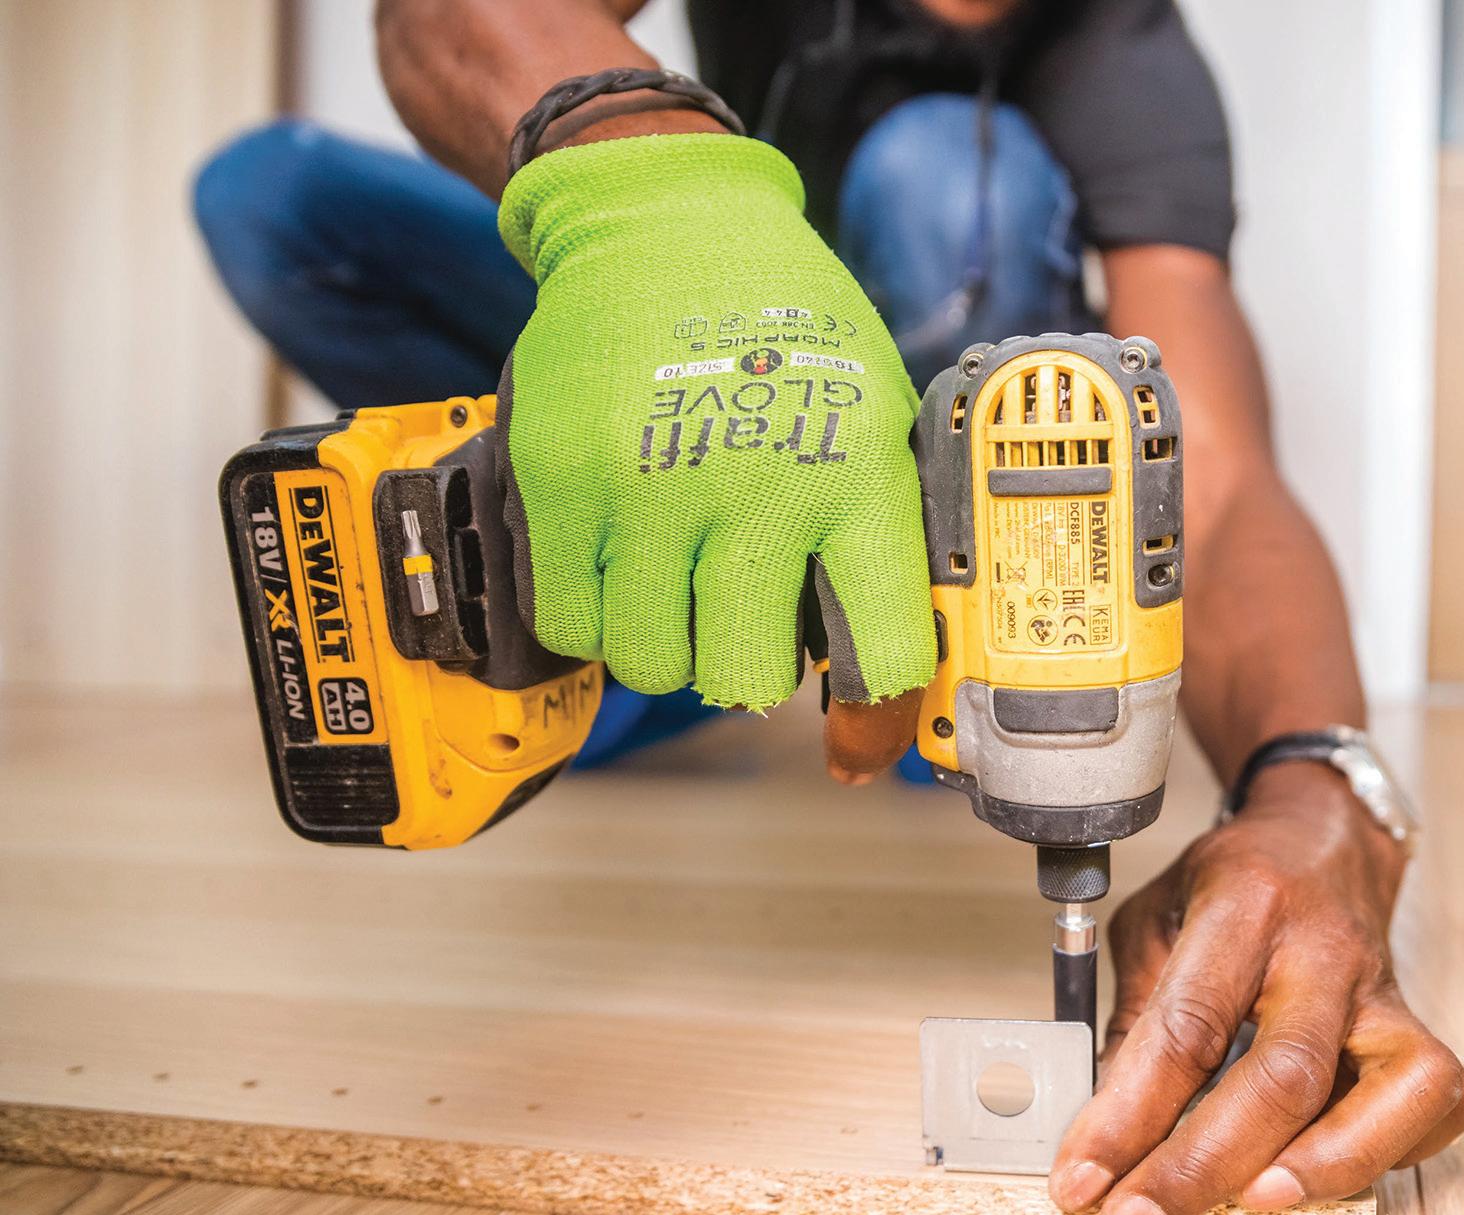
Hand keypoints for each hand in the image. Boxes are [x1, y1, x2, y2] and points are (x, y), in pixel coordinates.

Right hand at [495, 133, 935, 766]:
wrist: (667, 224)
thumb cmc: (788, 335)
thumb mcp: (873, 420)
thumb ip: (879, 543)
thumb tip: (882, 689)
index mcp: (855, 477)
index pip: (882, 650)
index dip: (875, 708)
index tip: (862, 721)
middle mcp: (753, 489)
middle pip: (746, 679)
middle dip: (747, 667)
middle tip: (743, 615)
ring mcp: (648, 488)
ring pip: (652, 663)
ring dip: (667, 642)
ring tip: (679, 577)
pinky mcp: (561, 482)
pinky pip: (571, 622)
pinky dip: (597, 614)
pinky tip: (623, 561)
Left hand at [1049, 761, 1463, 1214]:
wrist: (1322, 838)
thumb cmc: (1232, 884)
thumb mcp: (1155, 922)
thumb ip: (1133, 1021)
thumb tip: (1104, 1134)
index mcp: (1245, 906)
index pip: (1185, 1026)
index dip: (1127, 1117)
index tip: (1080, 1180)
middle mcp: (1324, 949)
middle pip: (1284, 1073)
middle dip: (1203, 1166)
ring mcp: (1385, 991)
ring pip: (1395, 1090)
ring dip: (1324, 1166)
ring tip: (1252, 1204)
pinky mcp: (1420, 1024)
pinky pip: (1438, 1101)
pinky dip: (1392, 1150)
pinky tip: (1327, 1168)